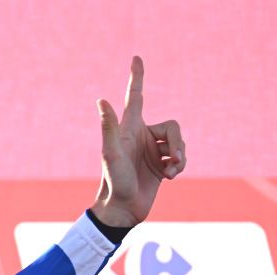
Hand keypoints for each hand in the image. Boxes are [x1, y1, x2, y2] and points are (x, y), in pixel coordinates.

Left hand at [91, 56, 186, 226]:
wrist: (123, 209)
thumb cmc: (114, 181)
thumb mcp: (111, 153)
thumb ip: (109, 127)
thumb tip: (100, 100)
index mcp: (129, 129)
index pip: (135, 97)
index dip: (137, 77)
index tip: (136, 58)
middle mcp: (141, 136)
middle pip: (173, 126)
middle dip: (177, 143)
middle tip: (171, 160)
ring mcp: (152, 150)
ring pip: (180, 141)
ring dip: (180, 157)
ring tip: (169, 172)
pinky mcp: (161, 164)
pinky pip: (181, 156)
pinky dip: (180, 165)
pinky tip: (170, 177)